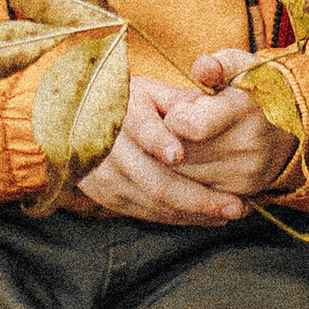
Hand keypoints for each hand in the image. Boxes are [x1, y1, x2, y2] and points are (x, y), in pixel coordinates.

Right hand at [78, 67, 294, 227]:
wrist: (73, 125)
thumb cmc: (121, 102)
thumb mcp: (146, 91)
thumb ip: (176, 99)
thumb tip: (204, 103)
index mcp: (121, 114)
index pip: (139, 129)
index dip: (157, 141)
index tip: (177, 153)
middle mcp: (110, 150)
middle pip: (154, 181)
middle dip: (198, 198)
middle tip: (235, 205)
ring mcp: (106, 178)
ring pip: (153, 204)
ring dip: (194, 214)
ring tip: (229, 213)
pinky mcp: (107, 197)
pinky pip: (146, 213)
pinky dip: (178, 218)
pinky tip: (206, 217)